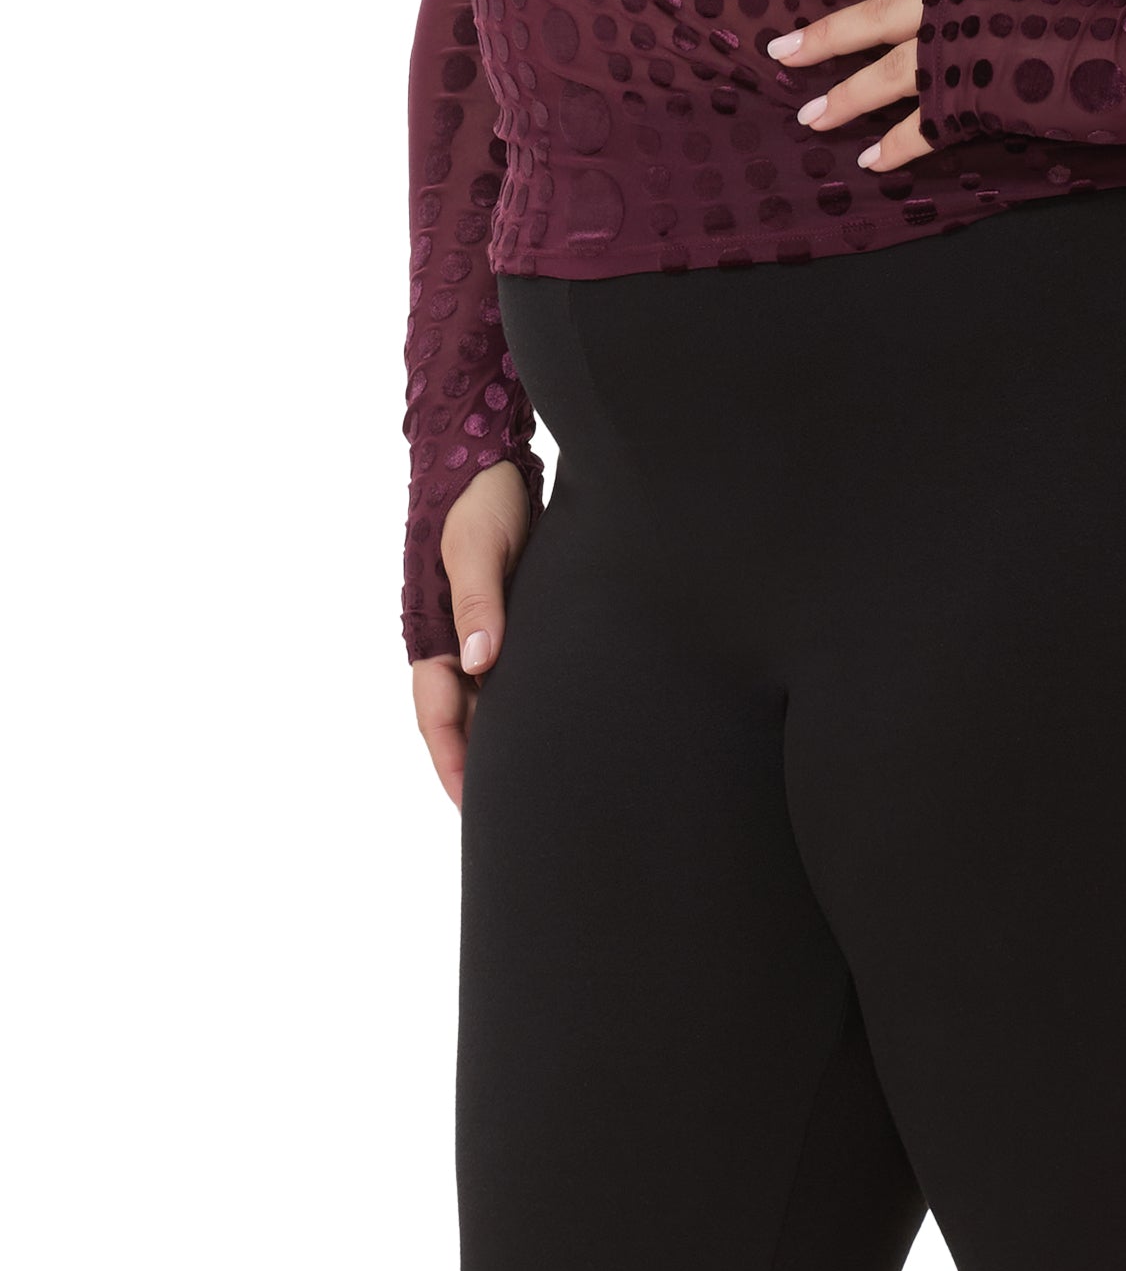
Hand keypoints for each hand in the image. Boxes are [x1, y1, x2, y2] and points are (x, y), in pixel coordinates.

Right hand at [411, 457, 532, 809]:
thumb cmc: (479, 500)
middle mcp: (453, 638)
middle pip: (460, 718)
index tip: (471, 807)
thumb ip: (479, 604)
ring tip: (529, 783)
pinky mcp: (509, 613)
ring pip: (486, 698)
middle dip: (476, 766)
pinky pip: (510, 672)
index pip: (436, 714)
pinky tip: (547, 721)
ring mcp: (481, 628)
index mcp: (432, 630)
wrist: (492, 454)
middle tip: (504, 816)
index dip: (452, 762)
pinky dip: (521, 701)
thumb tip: (480, 665)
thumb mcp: (476, 549)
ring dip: (500, 737)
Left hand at [770, 0, 1125, 176]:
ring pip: (882, 76)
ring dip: (842, 99)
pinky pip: (923, 129)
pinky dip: (896, 148)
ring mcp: (960, 53)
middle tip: (780, 51)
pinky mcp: (975, 102)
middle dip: (821, 37)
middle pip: (871, 18)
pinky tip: (871, 163)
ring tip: (809, 115)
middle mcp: (955, 3)